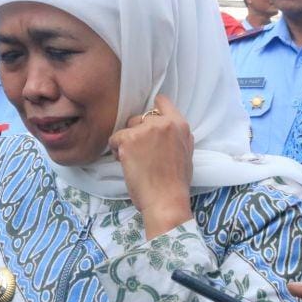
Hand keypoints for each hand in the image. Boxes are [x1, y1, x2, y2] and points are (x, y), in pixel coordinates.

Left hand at [108, 94, 193, 238]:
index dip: (153, 111)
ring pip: (127, 127)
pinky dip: (116, 150)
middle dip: (138, 132)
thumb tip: (172, 127)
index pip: (162, 102)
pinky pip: (114, 138)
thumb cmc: (176, 182)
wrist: (165, 199)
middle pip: (141, 117)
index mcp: (180, 124)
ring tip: (133, 159)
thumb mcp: (187, 152)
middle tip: (141, 152)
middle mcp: (162, 122)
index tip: (147, 124)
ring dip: (126, 141)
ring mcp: (145, 130)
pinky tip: (124, 163)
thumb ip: (179, 136)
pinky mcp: (129, 139)